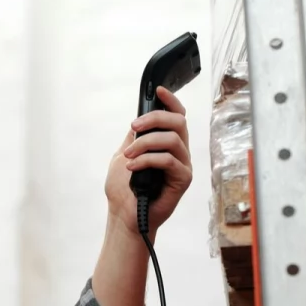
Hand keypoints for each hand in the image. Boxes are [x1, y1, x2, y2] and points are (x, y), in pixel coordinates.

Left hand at [103, 86, 192, 235]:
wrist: (123, 215)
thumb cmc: (124, 189)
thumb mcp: (125, 154)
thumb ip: (135, 137)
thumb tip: (140, 118)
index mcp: (166, 144)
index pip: (177, 116)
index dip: (171, 101)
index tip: (158, 90)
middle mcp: (178, 151)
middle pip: (178, 121)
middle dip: (154, 119)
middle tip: (134, 128)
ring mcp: (182, 165)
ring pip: (172, 139)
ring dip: (145, 143)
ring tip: (128, 155)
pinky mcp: (182, 179)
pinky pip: (168, 160)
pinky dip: (147, 160)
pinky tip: (133, 167)